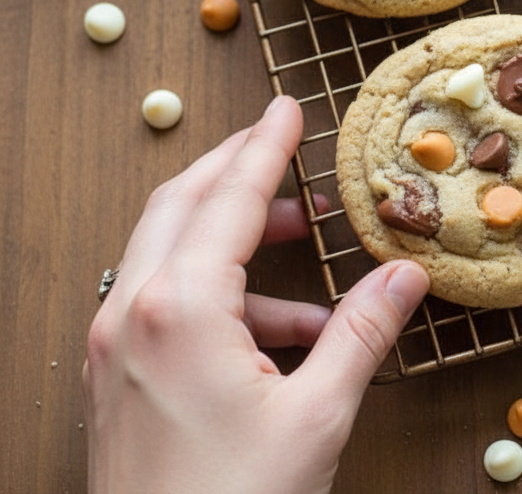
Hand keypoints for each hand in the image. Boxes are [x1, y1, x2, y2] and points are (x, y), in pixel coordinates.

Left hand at [83, 96, 428, 493]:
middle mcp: (132, 315)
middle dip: (236, 169)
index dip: (266, 148)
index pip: (231, 199)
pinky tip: (283, 330)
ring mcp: (115, 348)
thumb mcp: (315, 416)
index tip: (288, 108)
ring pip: (168, 251)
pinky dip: (221, 292)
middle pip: (181, 204)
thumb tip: (403, 277)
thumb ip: (361, 335)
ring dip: (235, 236)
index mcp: (179, 311)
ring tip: (305, 249)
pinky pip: (164, 302)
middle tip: (283, 146)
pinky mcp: (116, 378)